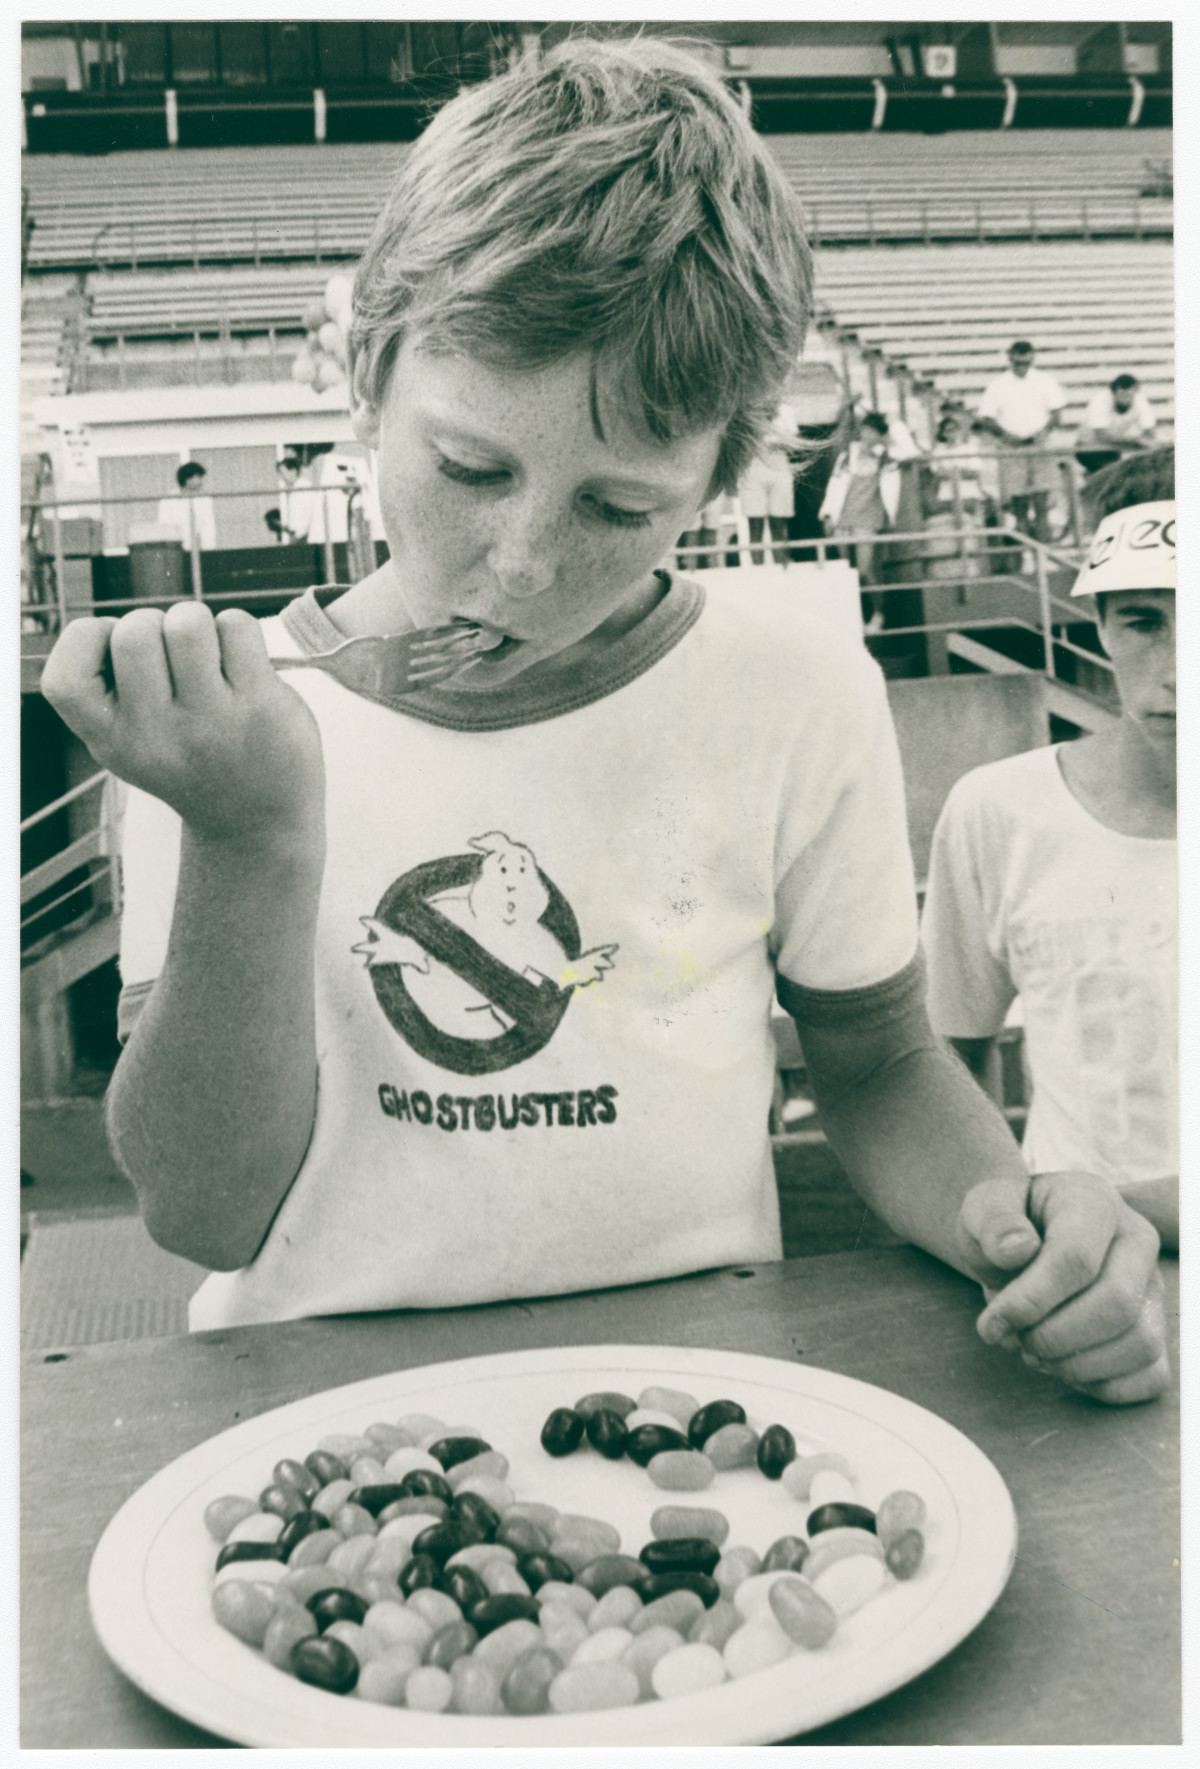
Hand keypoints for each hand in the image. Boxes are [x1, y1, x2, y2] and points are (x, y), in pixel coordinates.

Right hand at [41, 603, 324, 845]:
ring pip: (187, 622)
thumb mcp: (128, 743)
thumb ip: (105, 692)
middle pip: (134, 632)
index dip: (88, 639)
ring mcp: (211, 721)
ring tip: (208, 653)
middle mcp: (157, 734)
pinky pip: (236, 626)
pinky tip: (241, 660)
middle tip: (173, 654)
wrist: (254, 819)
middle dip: (153, 622)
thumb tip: (115, 626)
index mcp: (112, 741)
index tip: (119, 658)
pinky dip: (235, 627)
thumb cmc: (185, 758)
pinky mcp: (260, 705)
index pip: (63, 679)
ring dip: (197, 622)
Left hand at [957, 1172, 1168, 1404]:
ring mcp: (1153, 1289)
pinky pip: (1152, 1375)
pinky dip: (1104, 1385)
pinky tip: (1065, 1367)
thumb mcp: (983, 1208)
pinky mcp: (1156, 1330)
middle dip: (1055, 1337)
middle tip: (1015, 1341)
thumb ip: (992, 1222)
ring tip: (1034, 1353)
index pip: (1076, 1259)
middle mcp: (1137, 1242)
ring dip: (1077, 1365)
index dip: (1031, 1301)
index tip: (991, 1325)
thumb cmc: (1005, 1225)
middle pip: (1116, 1305)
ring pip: (1140, 1344)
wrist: (1024, 1239)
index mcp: (1095, 1203)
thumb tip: (1016, 1250)